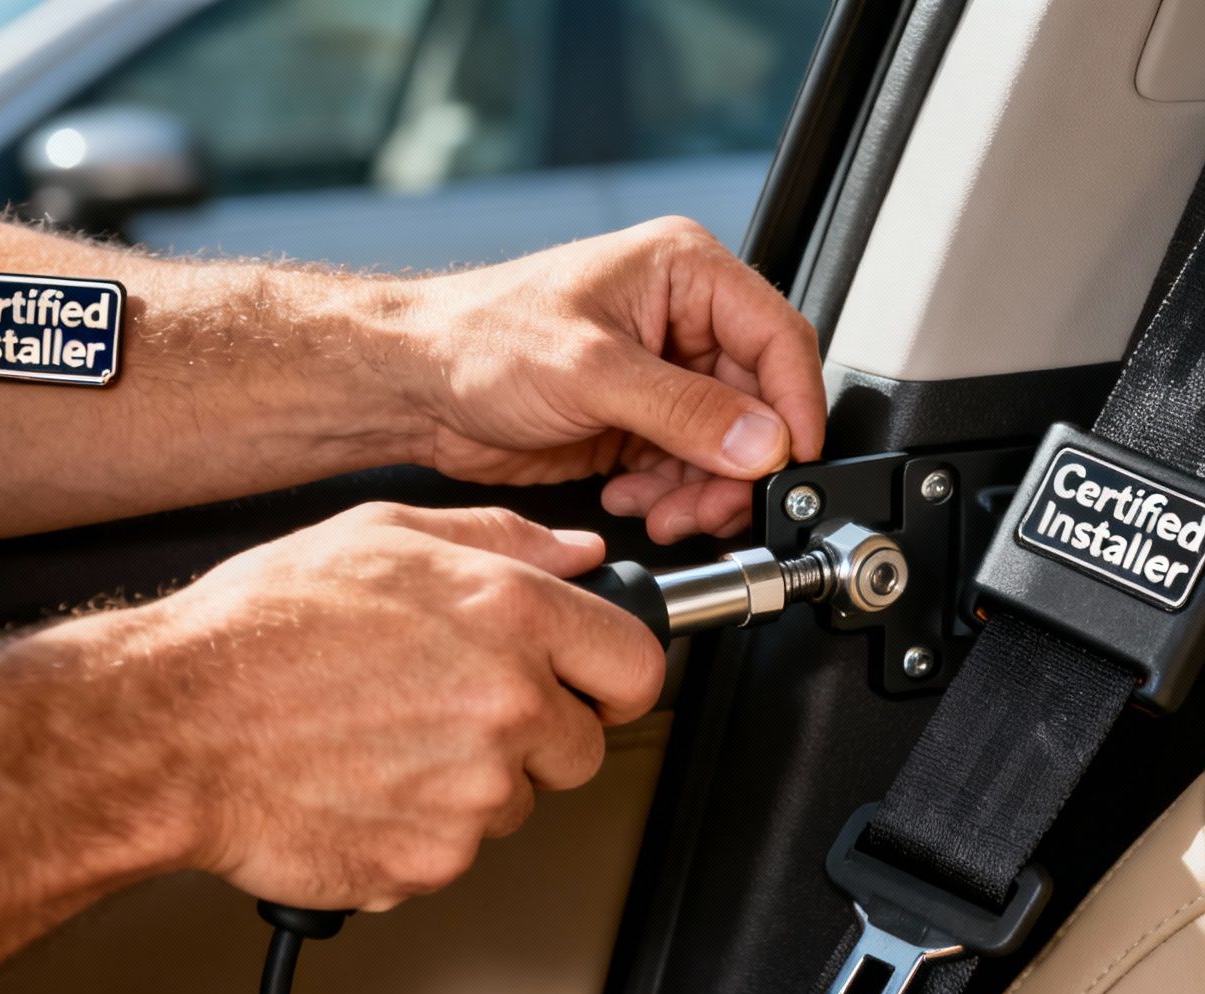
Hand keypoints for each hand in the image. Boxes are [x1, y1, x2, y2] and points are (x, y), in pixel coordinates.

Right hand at [116, 503, 664, 911]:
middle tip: (455, 712)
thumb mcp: (383, 534)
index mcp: (508, 615)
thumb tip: (577, 554)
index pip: (637, 664)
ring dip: (474, 783)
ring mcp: (474, 792)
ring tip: (387, 740)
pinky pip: (458, 851)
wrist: (169, 727)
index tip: (596, 686)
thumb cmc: (258, 629)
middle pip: (585, 747)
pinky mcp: (433, 860)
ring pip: (518, 803)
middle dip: (538, 736)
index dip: (617, 678)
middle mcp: (506, 704)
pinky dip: (421, 829)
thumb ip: (500, 540)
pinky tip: (364, 783)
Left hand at [404, 216, 824, 543]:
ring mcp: (662, 371)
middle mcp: (682, 317)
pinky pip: (686, 468)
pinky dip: (669, 494)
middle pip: (758, 404)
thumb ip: (685, 411)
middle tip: (712, 507)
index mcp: (684, 271)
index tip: (791, 464)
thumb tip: (763, 442)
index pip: (778, 338)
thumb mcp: (590, 371)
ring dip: (701, 490)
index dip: (795, 407)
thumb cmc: (475, 338)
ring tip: (661, 511)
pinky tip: (630, 496)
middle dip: (736, 466)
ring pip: (727, 446)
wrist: (409, 385)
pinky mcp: (639, 418)